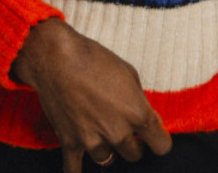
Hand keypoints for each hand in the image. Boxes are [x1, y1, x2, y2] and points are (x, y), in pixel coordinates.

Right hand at [11, 17, 173, 171]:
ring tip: (102, 132)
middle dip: (134, 143)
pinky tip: (80, 171)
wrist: (56, 57)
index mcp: (137, 113)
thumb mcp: (128, 72)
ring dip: (109, 149)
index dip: (160, 141)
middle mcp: (118, 132)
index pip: (161, 145)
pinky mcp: (70, 143)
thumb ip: (139, 99)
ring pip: (109, 160)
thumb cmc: (94, 59)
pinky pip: (74, 171)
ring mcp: (93, 141)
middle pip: (135, 154)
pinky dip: (77, 172)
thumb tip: (143, 114)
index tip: (156, 137)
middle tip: (126, 128)